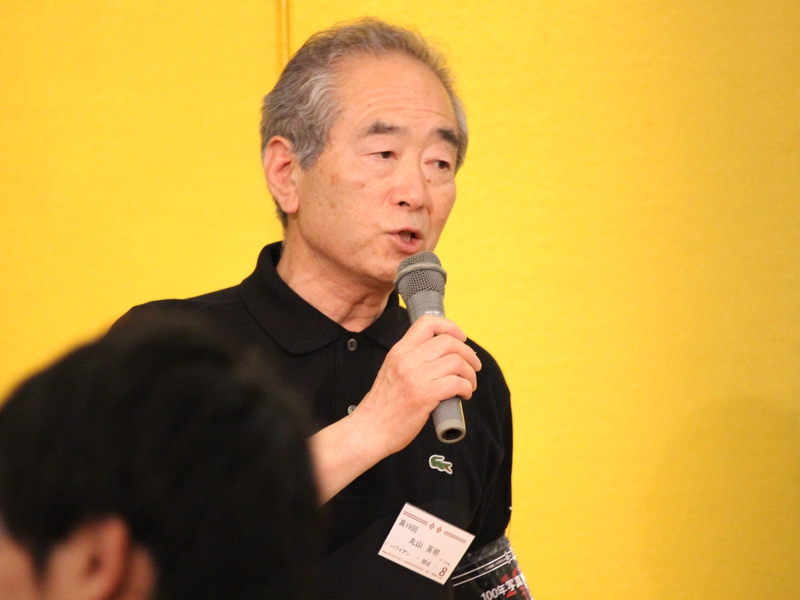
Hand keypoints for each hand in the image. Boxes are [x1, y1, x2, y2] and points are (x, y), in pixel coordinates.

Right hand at [309, 315, 480, 502]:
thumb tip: (440, 358)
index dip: (450, 327)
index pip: (427, 323)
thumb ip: (410, 360)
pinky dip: (467, 387)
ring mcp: (415, 377)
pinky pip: (456, 383)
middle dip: (468, 353)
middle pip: (448, 342)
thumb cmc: (382, 406)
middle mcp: (407, 359)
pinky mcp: (424, 396)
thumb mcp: (391, 371)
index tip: (461, 339)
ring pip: (456, 362)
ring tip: (469, 384)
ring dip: (470, 373)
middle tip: (473, 366)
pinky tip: (465, 394)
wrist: (369, 430)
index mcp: (399, 351)